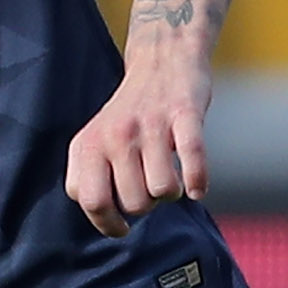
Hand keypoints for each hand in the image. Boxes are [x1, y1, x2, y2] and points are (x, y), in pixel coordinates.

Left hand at [65, 49, 210, 238]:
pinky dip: (198, 181)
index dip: (108, 223)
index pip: (92, 202)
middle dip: (147, 206)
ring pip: (163, 190)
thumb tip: (106, 222)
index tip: (121, 227)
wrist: (162, 60)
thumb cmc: (129, 114)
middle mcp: (116, 134)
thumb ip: (90, 178)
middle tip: (149, 186)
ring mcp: (151, 124)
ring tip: (170, 176)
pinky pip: (193, 161)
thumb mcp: (96, 141)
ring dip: (172, 193)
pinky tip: (197, 187)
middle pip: (134, 203)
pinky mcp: (185, 115)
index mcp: (89, 144)